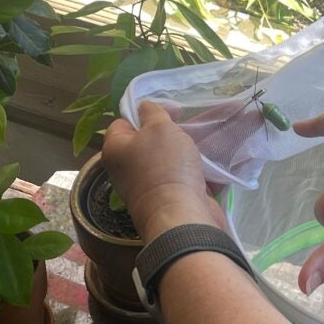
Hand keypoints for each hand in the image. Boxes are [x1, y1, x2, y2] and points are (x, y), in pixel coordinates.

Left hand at [103, 102, 226, 242]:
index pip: (122, 122)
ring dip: (183, 151)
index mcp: (116, 150)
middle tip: (186, 126)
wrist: (181, 215)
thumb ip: (153, 113)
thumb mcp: (159, 128)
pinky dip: (193, 170)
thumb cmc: (165, 166)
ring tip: (200, 142)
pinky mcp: (167, 198)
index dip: (144, 113)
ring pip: (165, 159)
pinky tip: (208, 162)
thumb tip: (144, 107)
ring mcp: (146, 186)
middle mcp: (126, 169)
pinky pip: (180, 176)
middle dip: (168, 132)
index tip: (169, 111)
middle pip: (146, 141)